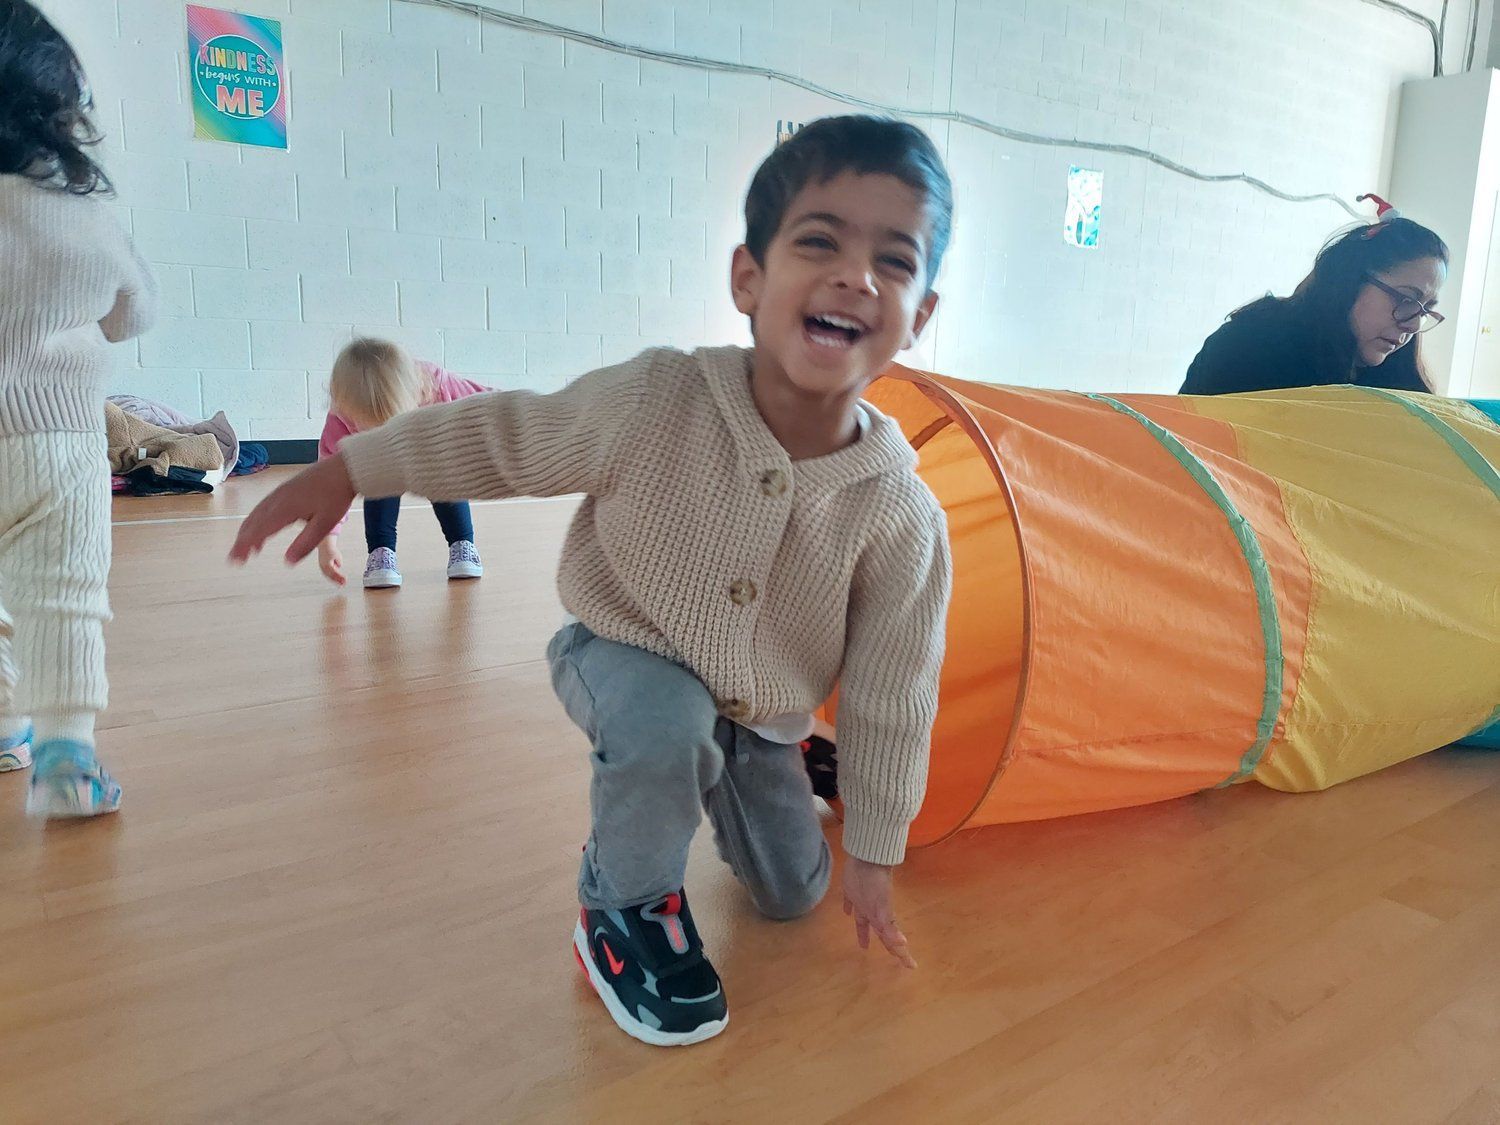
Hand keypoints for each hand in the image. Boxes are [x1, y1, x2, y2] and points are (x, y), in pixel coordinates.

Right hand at [229, 455, 356, 566]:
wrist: (342, 469)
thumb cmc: (336, 495)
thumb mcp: (325, 523)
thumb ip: (306, 543)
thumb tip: (288, 562)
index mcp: (285, 509)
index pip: (259, 530)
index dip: (245, 546)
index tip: (236, 560)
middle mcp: (277, 500)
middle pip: (253, 522)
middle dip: (242, 541)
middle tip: (235, 559)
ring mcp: (279, 493)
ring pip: (257, 514)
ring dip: (248, 532)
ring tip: (245, 550)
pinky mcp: (284, 490)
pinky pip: (264, 507)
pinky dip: (257, 521)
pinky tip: (261, 528)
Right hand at [317, 537, 345, 584]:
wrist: (325, 546)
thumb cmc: (331, 550)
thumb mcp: (338, 556)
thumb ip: (338, 562)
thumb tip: (338, 567)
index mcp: (327, 564)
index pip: (334, 573)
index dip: (340, 577)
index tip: (345, 580)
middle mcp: (323, 567)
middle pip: (331, 576)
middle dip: (338, 581)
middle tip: (344, 584)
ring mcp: (322, 568)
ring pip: (329, 576)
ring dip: (335, 581)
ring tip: (341, 585)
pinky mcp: (323, 568)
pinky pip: (328, 575)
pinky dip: (332, 578)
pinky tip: (337, 581)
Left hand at [842, 856, 915, 967]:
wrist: (866, 858)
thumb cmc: (875, 883)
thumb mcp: (883, 906)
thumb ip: (889, 924)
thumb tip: (902, 944)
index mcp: (881, 918)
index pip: (892, 941)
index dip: (901, 954)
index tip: (911, 967)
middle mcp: (873, 912)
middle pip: (881, 933)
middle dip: (887, 946)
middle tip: (893, 958)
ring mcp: (862, 901)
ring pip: (864, 921)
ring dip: (864, 933)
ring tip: (863, 946)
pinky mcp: (851, 890)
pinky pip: (850, 903)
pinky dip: (848, 908)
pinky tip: (846, 912)